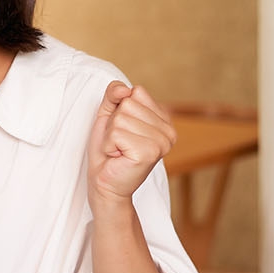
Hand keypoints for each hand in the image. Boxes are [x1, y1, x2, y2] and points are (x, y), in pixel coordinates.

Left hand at [86, 81, 176, 207]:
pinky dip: (109, 145)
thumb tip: (125, 89)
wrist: (105, 183)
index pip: (136, 92)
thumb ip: (115, 94)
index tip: (122, 131)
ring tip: (118, 151)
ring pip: (121, 118)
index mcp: (164, 119)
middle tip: (118, 144)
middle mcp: (169, 131)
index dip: (119, 110)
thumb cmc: (108, 151)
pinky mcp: (148, 153)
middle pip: (128, 104)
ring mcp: (161, 142)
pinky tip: (117, 157)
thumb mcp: (109, 115)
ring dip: (110, 136)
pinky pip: (116, 133)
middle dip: (114, 124)